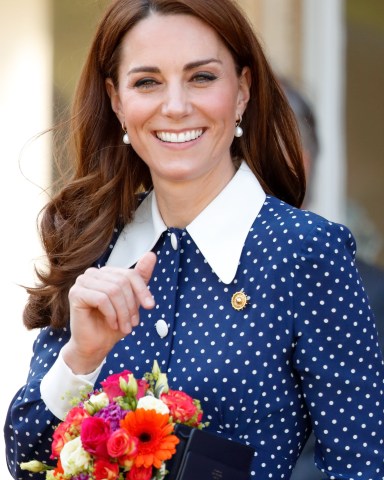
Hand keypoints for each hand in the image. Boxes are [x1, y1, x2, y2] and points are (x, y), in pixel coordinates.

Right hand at [62, 252, 155, 373]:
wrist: (95, 346)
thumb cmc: (112, 324)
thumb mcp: (132, 301)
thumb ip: (140, 278)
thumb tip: (151, 255)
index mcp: (106, 273)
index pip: (130, 274)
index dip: (142, 290)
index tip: (150, 306)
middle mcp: (93, 273)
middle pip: (122, 282)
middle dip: (131, 305)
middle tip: (133, 323)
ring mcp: (82, 281)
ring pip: (113, 291)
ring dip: (122, 312)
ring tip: (124, 327)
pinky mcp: (76, 293)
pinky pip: (102, 299)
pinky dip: (111, 314)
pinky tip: (112, 324)